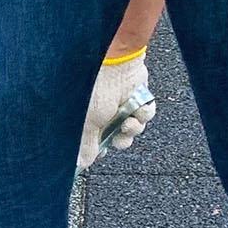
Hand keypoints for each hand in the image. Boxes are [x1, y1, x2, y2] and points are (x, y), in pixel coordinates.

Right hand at [79, 50, 156, 169]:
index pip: (96, 141)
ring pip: (135, 128)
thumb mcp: (89, 122)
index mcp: (91, 118)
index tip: (104, 150)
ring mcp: (123, 106)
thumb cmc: (97, 87)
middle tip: (120, 133)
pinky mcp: (137, 97)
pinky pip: (146, 114)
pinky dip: (144, 113)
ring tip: (130, 119)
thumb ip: (87, 145)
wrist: (117, 64)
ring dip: (135, 127)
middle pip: (118, 138)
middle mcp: (107, 113)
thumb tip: (82, 164)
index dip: (101, 149)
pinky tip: (138, 106)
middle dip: (122, 139)